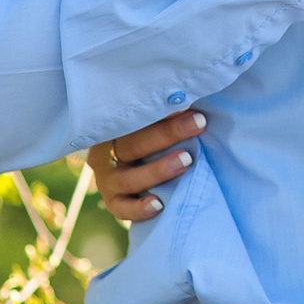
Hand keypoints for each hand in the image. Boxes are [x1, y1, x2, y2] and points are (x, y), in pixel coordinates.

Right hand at [88, 109, 207, 223]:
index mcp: (112, 128)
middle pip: (133, 144)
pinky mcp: (113, 202)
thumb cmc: (147, 135)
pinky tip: (159, 204)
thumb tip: (188, 94)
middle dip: (168, 133)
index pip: (132, 118)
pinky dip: (139, 208)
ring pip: (128, 178)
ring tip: (186, 160)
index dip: (162, 112)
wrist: (129, 166)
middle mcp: (105, 153)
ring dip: (158, 169)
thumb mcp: (147, 121)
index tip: (189, 103)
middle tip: (198, 124)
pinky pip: (122, 208)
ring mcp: (107, 180)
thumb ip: (162, 113)